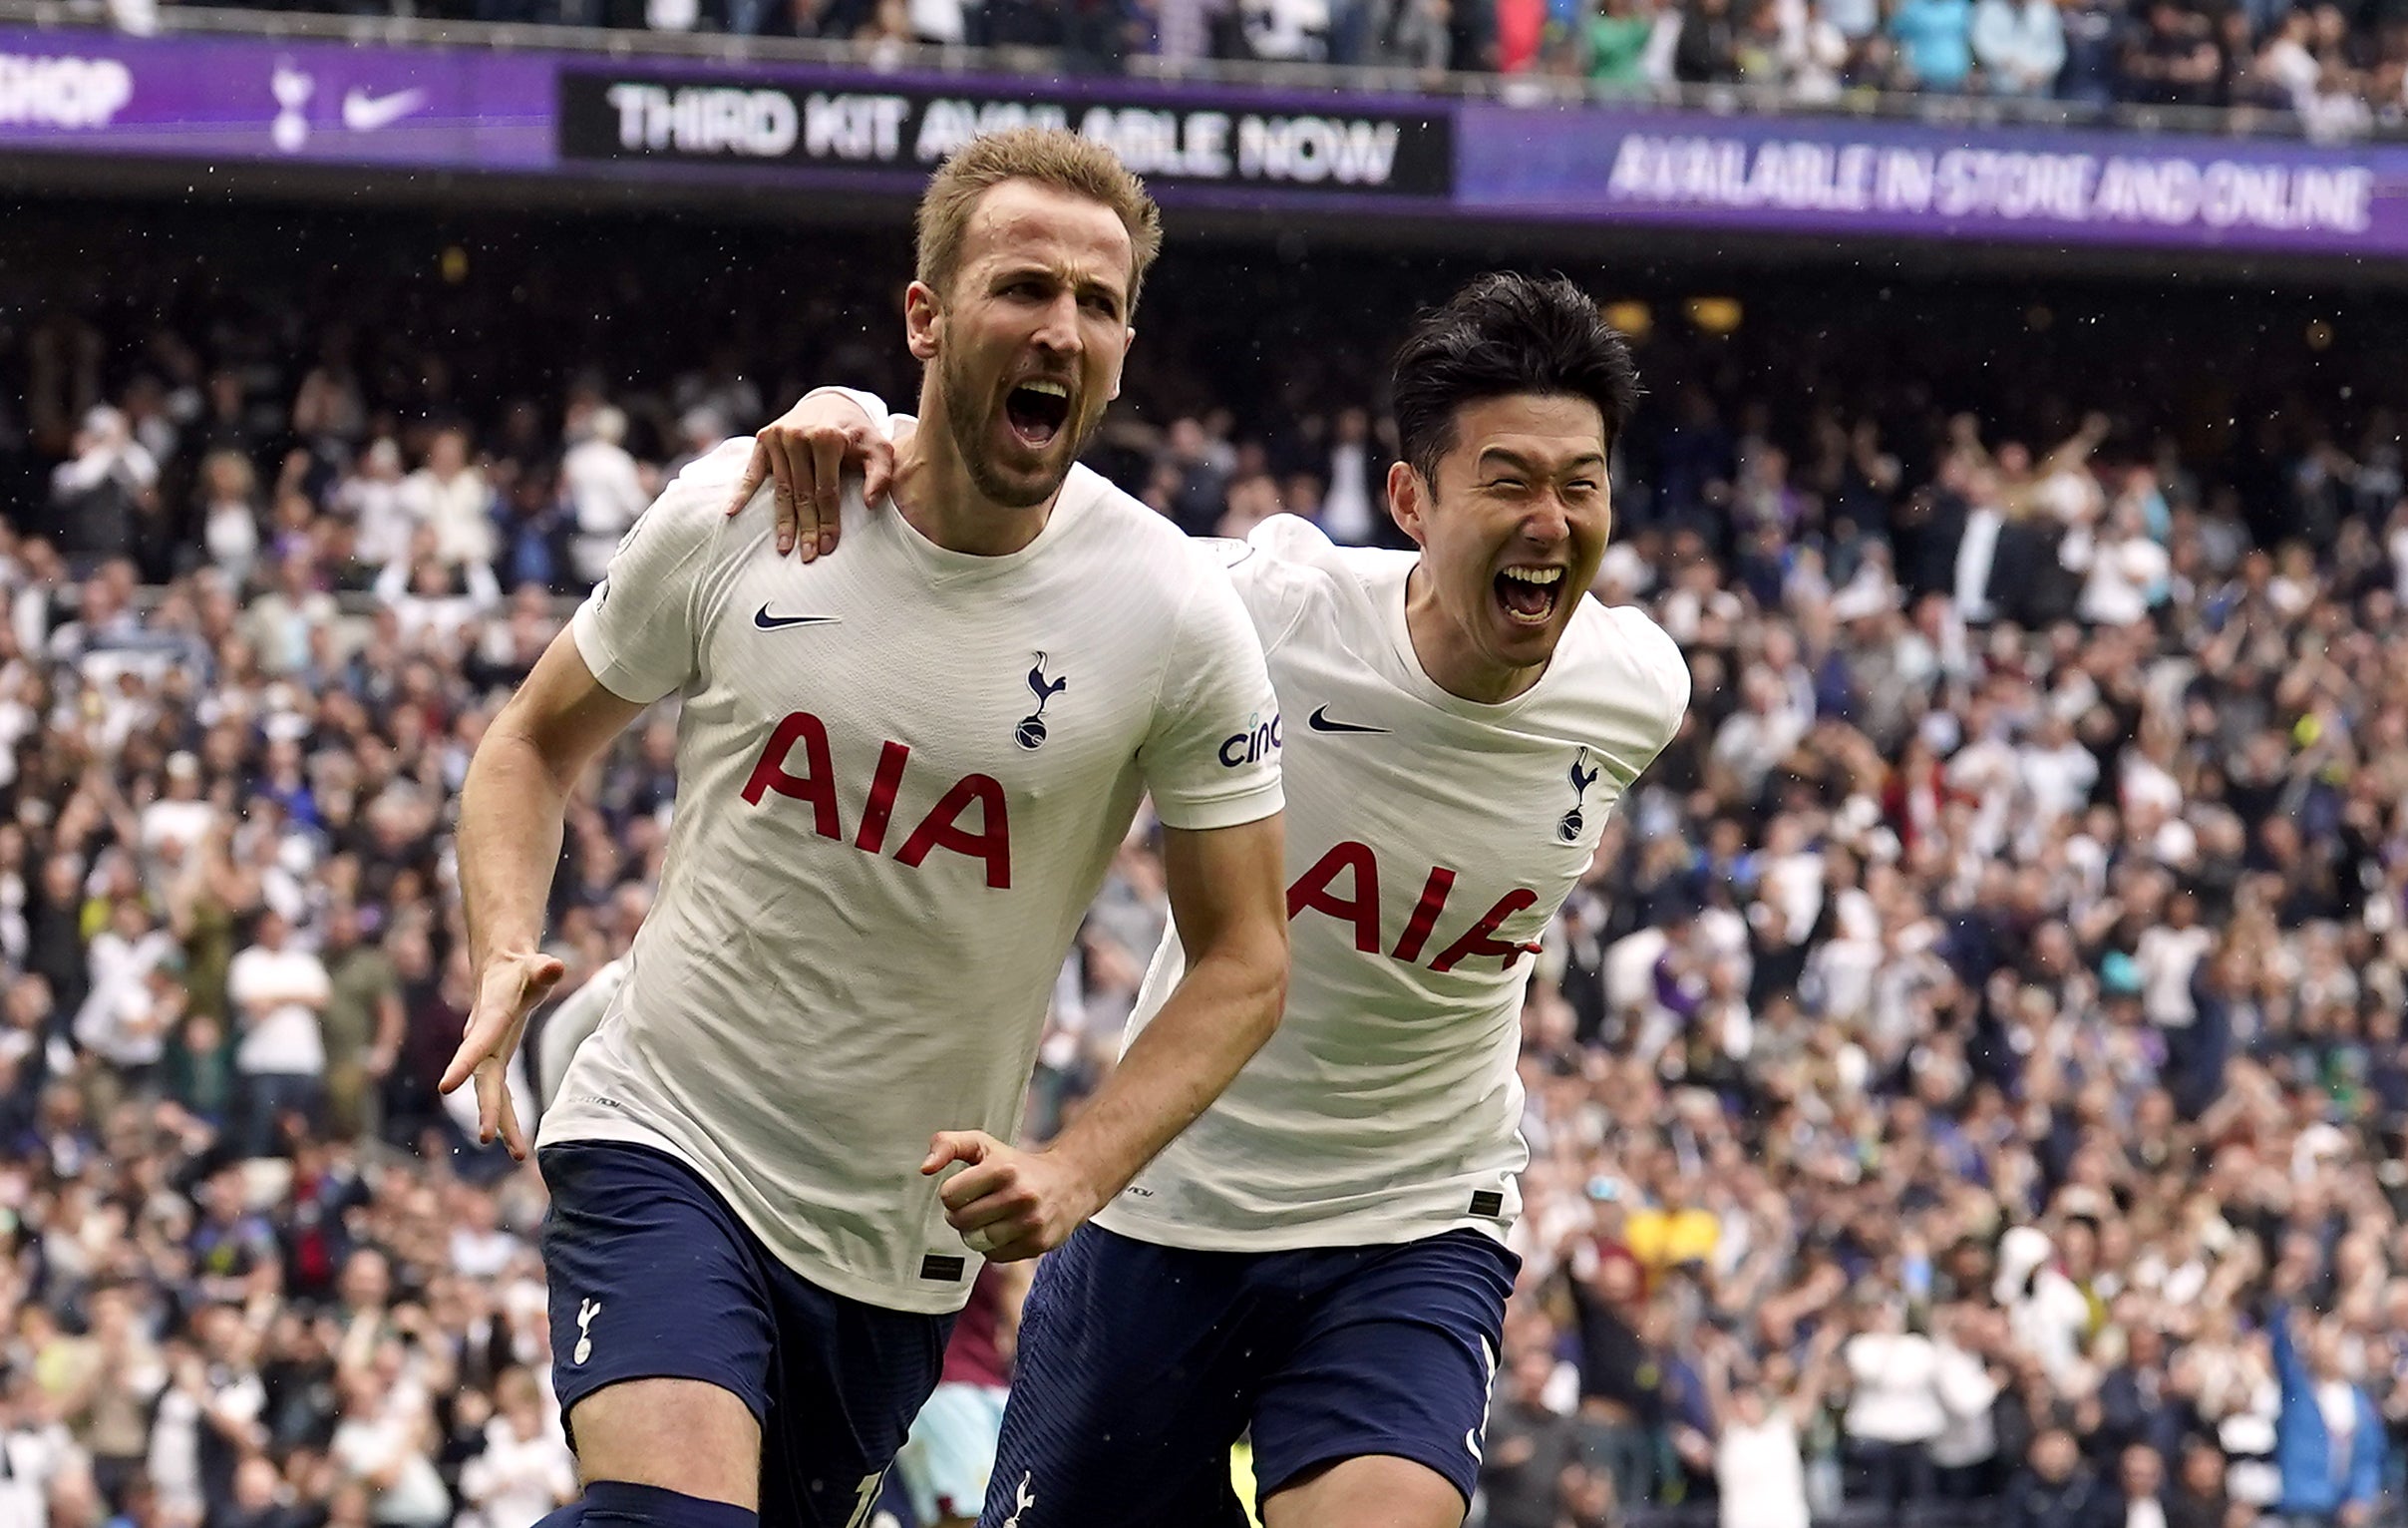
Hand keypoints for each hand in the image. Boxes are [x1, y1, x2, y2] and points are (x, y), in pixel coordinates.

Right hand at [438, 949, 564, 1159]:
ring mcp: (487, 1055)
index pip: (475, 1044)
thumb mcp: (535, 966)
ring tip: (519, 1154)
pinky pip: (500, 1094)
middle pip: (483, 1079)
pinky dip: (508, 1116)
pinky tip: (516, 1143)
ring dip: (502, 1122)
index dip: (461, 1064)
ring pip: (491, 1094)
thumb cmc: (521, 970)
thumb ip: (544, 969)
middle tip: (488, 1137)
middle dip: (486, 1108)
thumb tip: (556, 966)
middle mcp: (482, 1041)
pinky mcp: (496, 1062)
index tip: (445, 1088)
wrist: (501, 971)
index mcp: (490, 1019)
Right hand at [722, 392, 893, 560]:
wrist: (831, 402)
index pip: (826, 490)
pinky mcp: (763, 438)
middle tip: (808, 556)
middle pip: (802, 494)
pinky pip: (752, 471)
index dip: (828, 521)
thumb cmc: (857, 433)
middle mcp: (799, 435)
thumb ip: (880, 475)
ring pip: (781, 489)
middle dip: (806, 528)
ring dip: (782, 521)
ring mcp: (778, 436)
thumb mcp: (878, 448)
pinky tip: (732, 512)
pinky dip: (742, 493)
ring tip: (783, 548)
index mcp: (827, 437)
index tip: (828, 547)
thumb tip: (870, 504)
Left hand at [921, 1130, 1104, 1262]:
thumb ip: (948, 1145)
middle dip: (961, 1214)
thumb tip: (925, 1168)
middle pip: (960, 1220)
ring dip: (975, 1232)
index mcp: (1003, 1168)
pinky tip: (1006, 1229)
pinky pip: (994, 1256)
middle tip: (976, 1204)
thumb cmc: (1017, 1164)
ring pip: (976, 1241)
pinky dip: (993, 1246)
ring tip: (989, 1218)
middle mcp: (1020, 1195)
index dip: (952, 1193)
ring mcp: (1031, 1222)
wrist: (1070, 1182)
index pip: (949, 1195)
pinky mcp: (1038, 1244)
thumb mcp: (983, 1145)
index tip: (967, 1188)